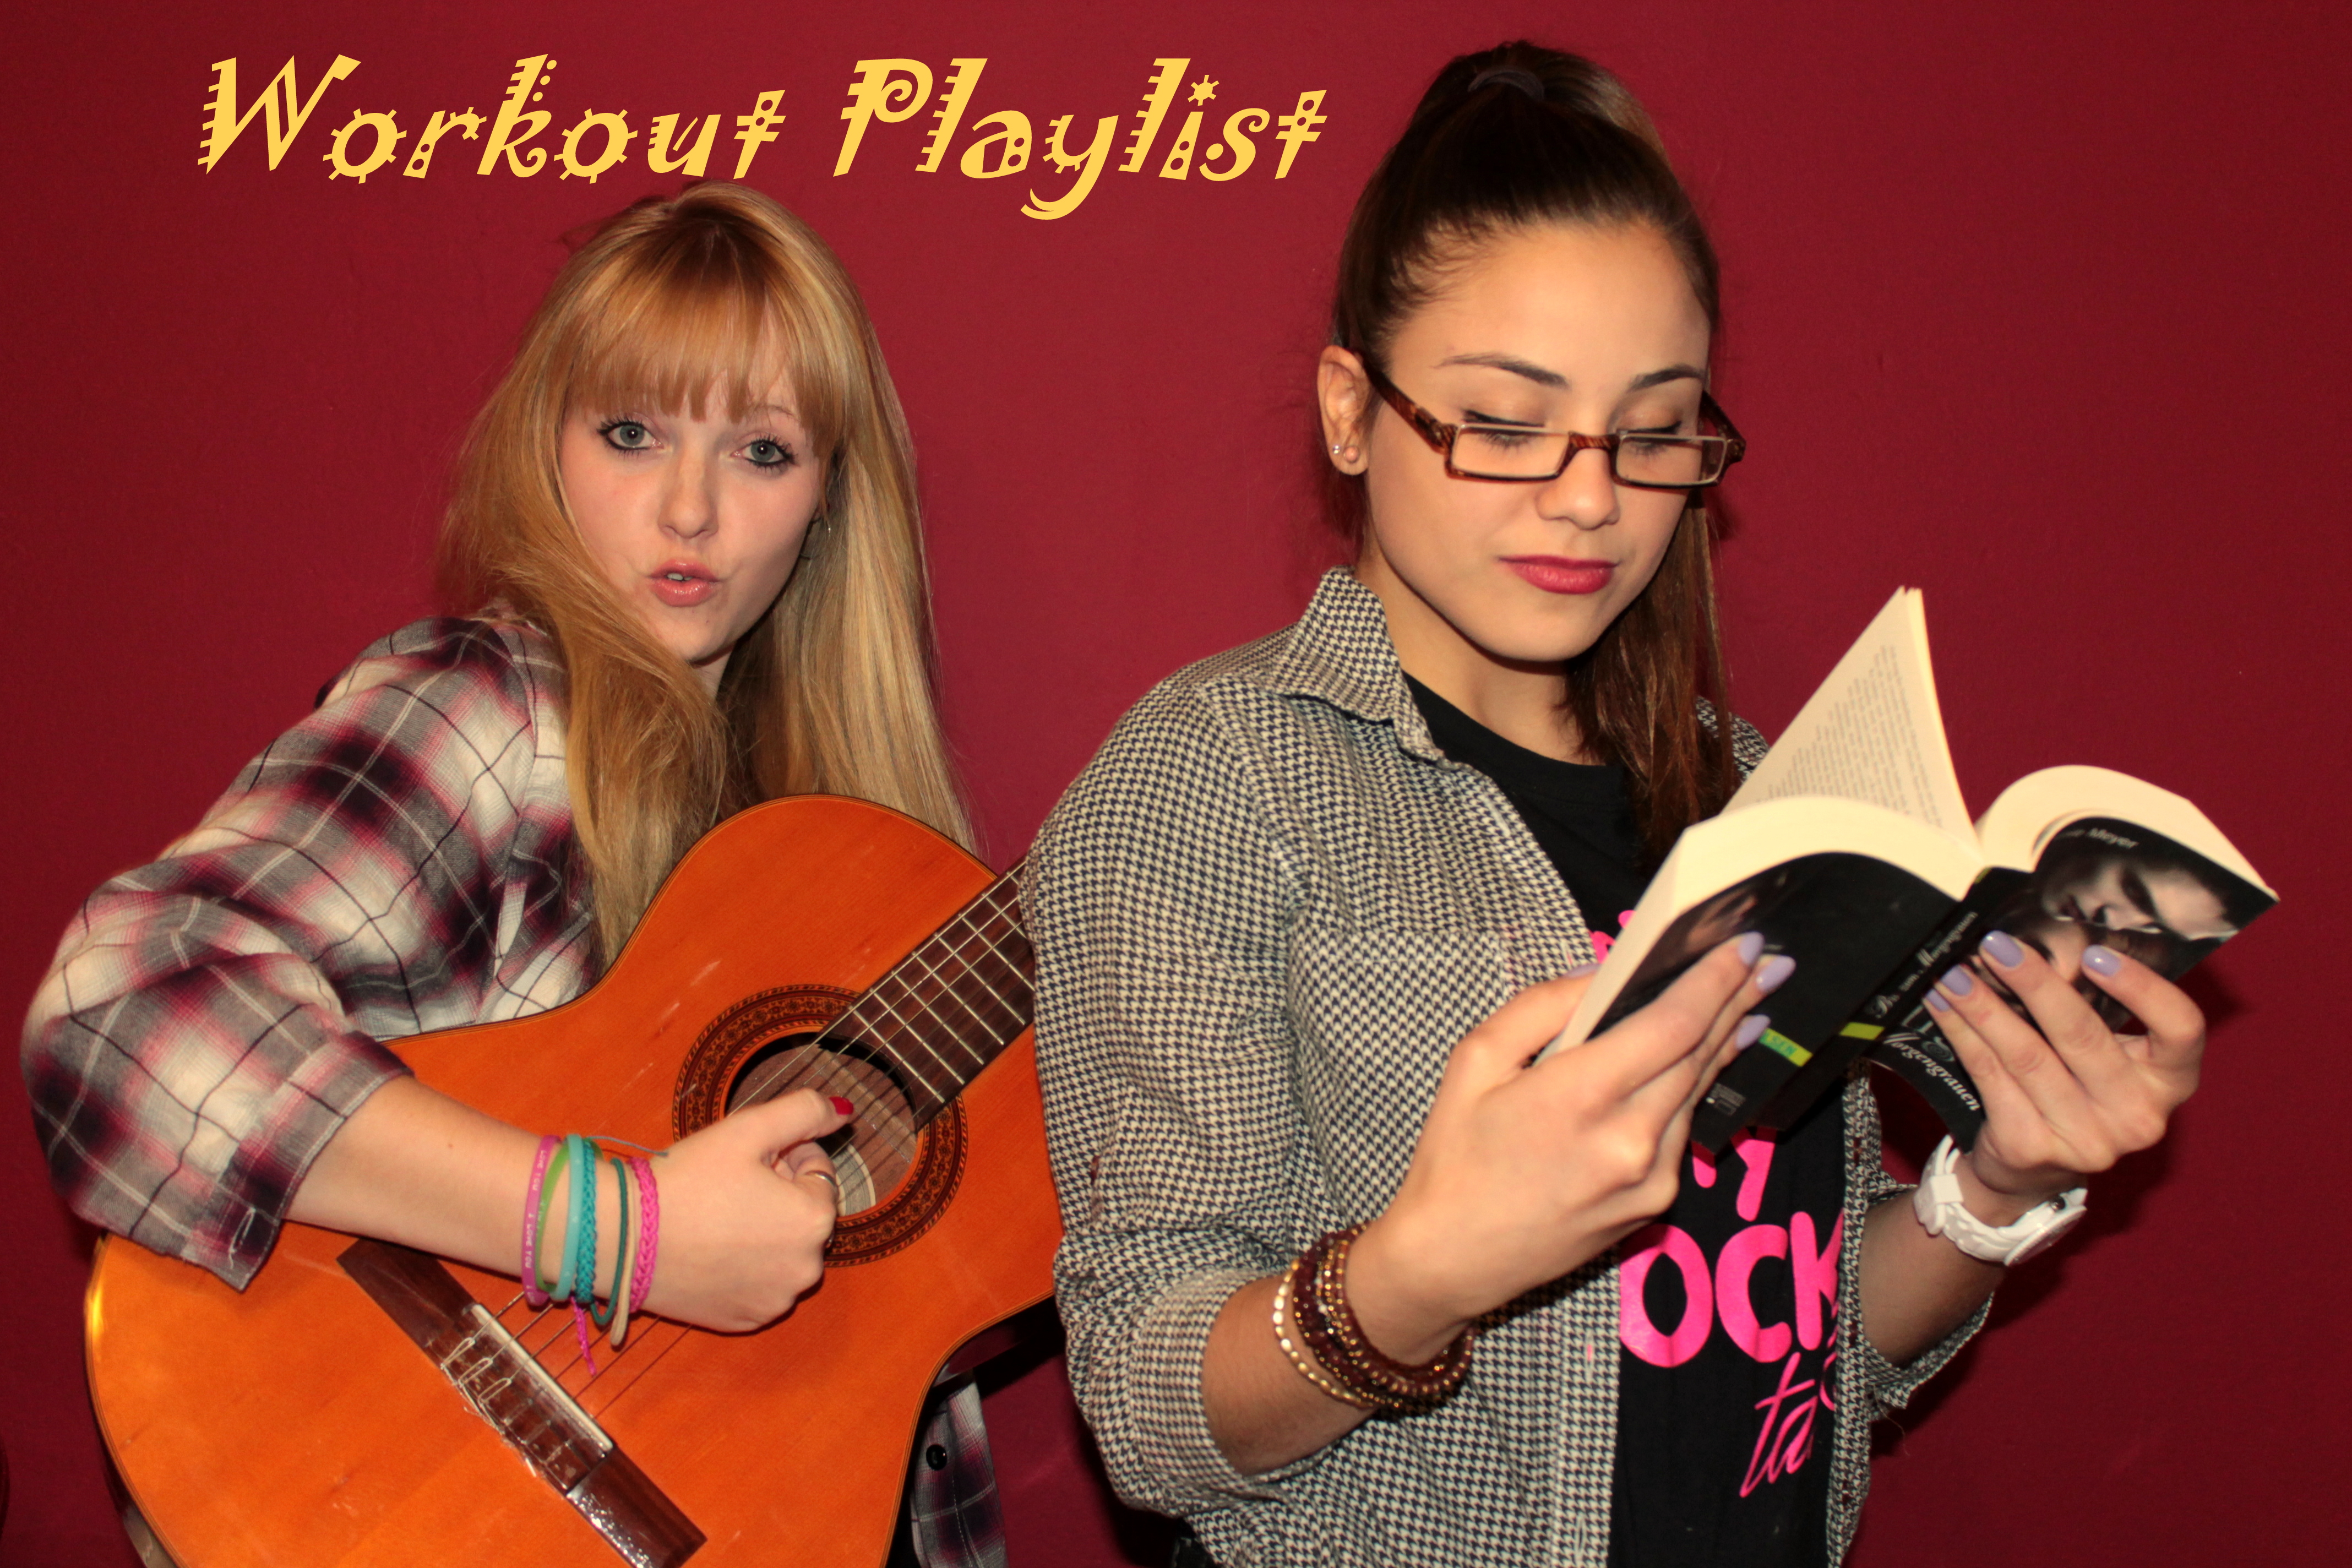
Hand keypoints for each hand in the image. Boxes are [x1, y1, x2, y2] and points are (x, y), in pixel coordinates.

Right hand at [638, 1089, 852, 1330]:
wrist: (621, 1237)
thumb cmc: (685, 1181)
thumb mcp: (748, 1128)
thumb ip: (805, 1111)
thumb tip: (846, 1111)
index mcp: (815, 1221)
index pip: (818, 1172)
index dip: (784, 1157)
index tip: (746, 1160)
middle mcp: (806, 1269)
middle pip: (803, 1214)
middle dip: (777, 1195)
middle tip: (728, 1186)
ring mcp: (774, 1301)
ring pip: (782, 1249)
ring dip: (763, 1230)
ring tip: (716, 1217)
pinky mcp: (744, 1320)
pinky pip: (759, 1282)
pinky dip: (744, 1265)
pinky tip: (709, 1249)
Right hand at [1349, 937, 1786, 1360]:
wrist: (1454, 1258)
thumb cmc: (1456, 1155)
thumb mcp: (1473, 1062)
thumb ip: (1539, 1007)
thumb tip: (1601, 974)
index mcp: (1577, 1097)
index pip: (1672, 1024)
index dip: (1715, 979)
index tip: (1745, 943)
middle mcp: (1627, 1141)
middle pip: (1700, 1053)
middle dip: (1736, 1001)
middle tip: (1768, 962)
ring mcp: (1649, 1178)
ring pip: (1696, 1090)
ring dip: (1722, 1042)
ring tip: (1744, 1003)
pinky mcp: (1655, 1204)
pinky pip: (1681, 1129)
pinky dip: (1691, 1088)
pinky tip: (1698, 1063)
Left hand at [1927, 930, 2202, 1221]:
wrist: (2034, 1171)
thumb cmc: (2076, 1094)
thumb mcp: (2105, 1058)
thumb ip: (2095, 1014)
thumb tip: (2039, 945)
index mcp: (2169, 1081)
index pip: (2181, 1028)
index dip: (2142, 988)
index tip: (2094, 954)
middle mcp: (2137, 1114)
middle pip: (2083, 1036)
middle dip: (2033, 984)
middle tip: (1997, 946)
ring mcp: (2087, 1139)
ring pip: (2026, 1055)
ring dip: (1983, 1006)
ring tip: (1955, 972)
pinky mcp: (2032, 1148)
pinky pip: (1990, 1075)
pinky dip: (1961, 1034)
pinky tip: (1941, 1006)